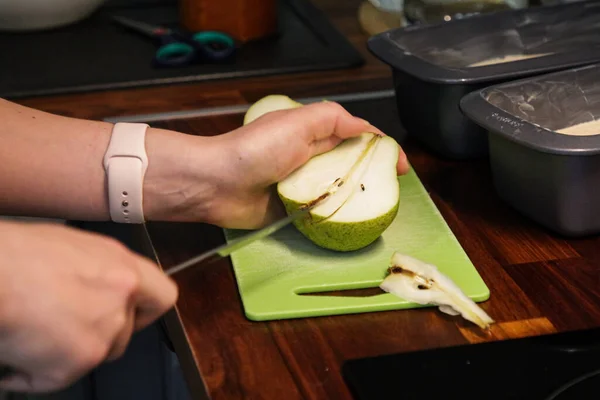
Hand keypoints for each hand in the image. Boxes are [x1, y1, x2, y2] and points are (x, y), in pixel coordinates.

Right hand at [0, 221, 177, 392]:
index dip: (145, 309)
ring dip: (68, 351)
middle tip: (67, 324)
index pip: (162, 296)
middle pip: (125, 332)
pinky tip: (16, 350)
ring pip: (95, 355)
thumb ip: (100, 272)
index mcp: (123, 268)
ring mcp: (104, 333)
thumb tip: (97, 286)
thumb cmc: (17, 256)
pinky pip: (56, 378)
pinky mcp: (78, 362)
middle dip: (99, 334)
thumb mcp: (73, 249)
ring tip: (35, 330)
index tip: (132, 313)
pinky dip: (32, 372)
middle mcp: (122, 299)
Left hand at [187, 101, 408, 228]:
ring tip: (377, 207)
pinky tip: (350, 221)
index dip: (381, 148)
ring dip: (356, 196)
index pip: (356, 136)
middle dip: (373, 174)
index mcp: (312, 133)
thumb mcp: (298, 123)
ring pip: (338, 189)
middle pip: (351, 164)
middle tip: (391, 189)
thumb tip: (367, 129)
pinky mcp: (292, 209)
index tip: (401, 165)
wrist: (218, 185)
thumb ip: (333, 119)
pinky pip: (320, 212)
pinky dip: (335, 215)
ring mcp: (302, 185)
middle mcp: (310, 158)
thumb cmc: (255, 150)